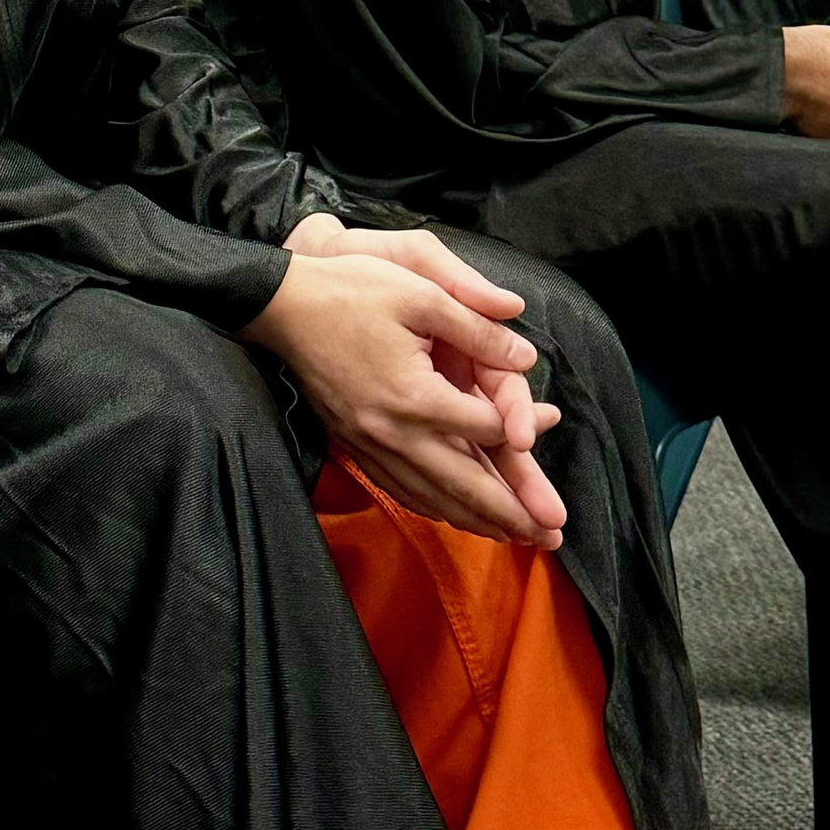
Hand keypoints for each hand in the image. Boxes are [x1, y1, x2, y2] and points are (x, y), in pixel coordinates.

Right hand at [241, 251, 566, 547]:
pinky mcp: (352, 443)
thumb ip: (477, 329)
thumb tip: (527, 357)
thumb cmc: (350, 291)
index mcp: (416, 396)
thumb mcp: (420, 292)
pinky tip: (451, 514)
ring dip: (476, 521)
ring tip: (514, 538)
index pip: (487, 430)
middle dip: (513, 514)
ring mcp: (369, 444)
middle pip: (465, 484)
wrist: (279, 305)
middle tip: (550, 538)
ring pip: (432, 496)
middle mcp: (393, 433)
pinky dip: (432, 508)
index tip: (547, 419)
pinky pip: (399, 489)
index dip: (521, 428)